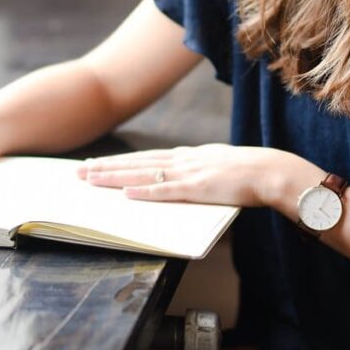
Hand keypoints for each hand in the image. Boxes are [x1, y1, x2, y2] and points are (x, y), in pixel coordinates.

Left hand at [77, 144, 297, 207]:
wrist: (271, 171)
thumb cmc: (249, 173)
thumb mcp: (217, 167)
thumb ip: (197, 172)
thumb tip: (182, 180)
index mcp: (187, 156)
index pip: (145, 157)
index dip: (119, 161)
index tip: (96, 164)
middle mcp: (183, 160)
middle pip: (136, 162)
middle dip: (105, 167)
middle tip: (78, 172)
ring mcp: (188, 173)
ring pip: (143, 174)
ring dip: (115, 177)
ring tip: (90, 179)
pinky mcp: (198, 188)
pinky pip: (165, 191)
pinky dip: (144, 191)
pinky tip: (125, 193)